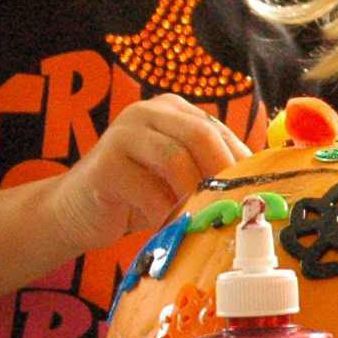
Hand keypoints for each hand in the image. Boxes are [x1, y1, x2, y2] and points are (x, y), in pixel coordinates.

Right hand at [45, 96, 248, 253]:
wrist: (76, 211)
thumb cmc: (138, 196)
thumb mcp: (179, 177)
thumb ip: (209, 170)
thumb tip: (260, 186)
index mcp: (173, 110)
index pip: (218, 130)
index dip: (241, 162)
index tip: (257, 192)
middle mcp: (148, 112)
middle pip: (200, 135)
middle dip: (223, 173)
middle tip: (235, 206)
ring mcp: (122, 133)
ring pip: (175, 160)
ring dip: (193, 195)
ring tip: (199, 220)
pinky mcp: (104, 164)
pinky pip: (147, 189)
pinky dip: (164, 213)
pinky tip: (166, 227)